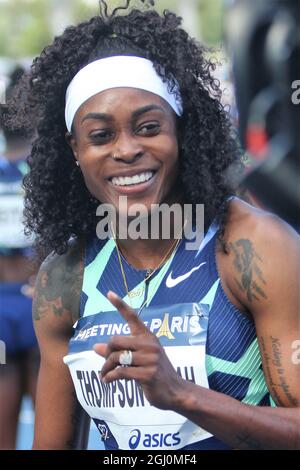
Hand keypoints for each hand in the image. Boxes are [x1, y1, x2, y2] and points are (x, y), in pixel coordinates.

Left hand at [94, 291, 184, 409]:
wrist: (175, 392)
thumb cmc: (155, 374)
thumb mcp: (139, 359)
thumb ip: (119, 352)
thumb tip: (95, 347)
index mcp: (147, 336)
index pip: (132, 316)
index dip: (119, 304)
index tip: (109, 293)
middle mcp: (149, 344)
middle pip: (115, 340)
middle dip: (106, 353)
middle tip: (105, 365)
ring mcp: (150, 358)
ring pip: (116, 357)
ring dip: (106, 368)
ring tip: (104, 375)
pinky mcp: (148, 374)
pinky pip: (120, 372)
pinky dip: (110, 377)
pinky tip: (107, 381)